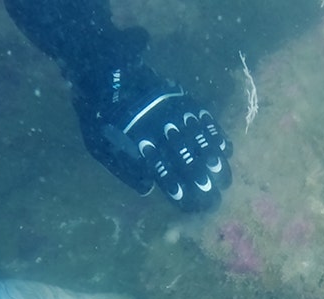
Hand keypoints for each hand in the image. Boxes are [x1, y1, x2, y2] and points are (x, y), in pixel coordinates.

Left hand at [73, 61, 232, 212]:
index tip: (186, 201)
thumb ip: (124, 168)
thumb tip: (148, 188)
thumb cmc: (99, 115)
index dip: (175, 185)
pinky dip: (215, 134)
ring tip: (224, 178)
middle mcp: (160, 128)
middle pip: (186, 158)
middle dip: (201, 179)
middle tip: (213, 197)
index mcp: (138, 142)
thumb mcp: (99, 146)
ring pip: (199, 140)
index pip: (161, 170)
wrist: (105, 72)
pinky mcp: (182, 98)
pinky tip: (224, 148)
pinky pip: (204, 118)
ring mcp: (174, 112)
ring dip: (213, 161)